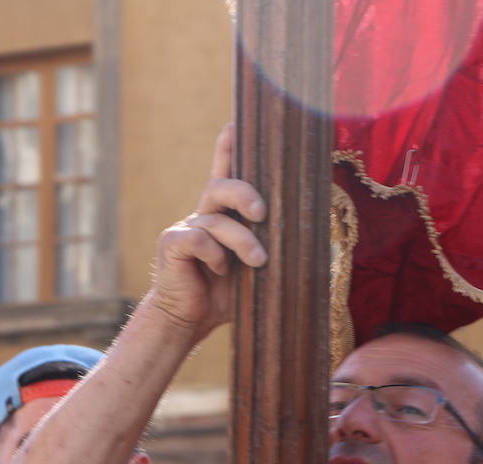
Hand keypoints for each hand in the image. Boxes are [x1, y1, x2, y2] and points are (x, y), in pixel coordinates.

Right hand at [143, 124, 267, 343]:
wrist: (189, 320)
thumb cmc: (225, 295)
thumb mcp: (254, 269)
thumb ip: (269, 247)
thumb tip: (310, 234)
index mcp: (222, 216)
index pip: (224, 172)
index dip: (227, 146)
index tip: (235, 123)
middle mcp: (202, 215)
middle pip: (220, 186)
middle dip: (244, 193)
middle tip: (262, 212)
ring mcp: (185, 228)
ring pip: (217, 219)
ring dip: (242, 240)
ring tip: (258, 261)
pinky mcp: (172, 244)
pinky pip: (198, 239)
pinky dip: (215, 256)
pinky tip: (220, 271)